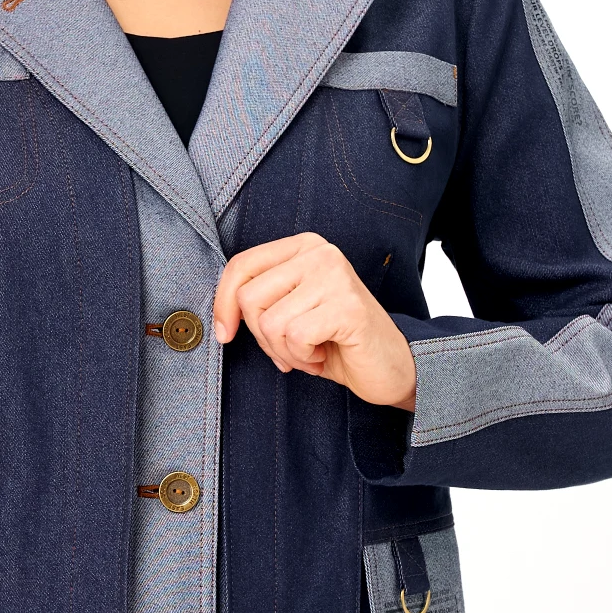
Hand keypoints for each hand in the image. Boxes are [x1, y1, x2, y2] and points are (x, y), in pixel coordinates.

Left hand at [213, 232, 416, 408]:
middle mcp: (320, 253)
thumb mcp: (292, 310)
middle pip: (250, 297)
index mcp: (303, 246)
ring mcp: (335, 276)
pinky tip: (323, 355)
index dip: (223, 303)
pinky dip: (303, 358)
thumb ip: (262, 300)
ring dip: (285, 351)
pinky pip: (295, 337)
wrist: (391, 366)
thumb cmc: (336, 340)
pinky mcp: (347, 305)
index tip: (225, 334)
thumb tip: (220, 315)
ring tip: (311, 351)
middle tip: (291, 348)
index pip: (241, 265)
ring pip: (270, 322)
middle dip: (262, 337)